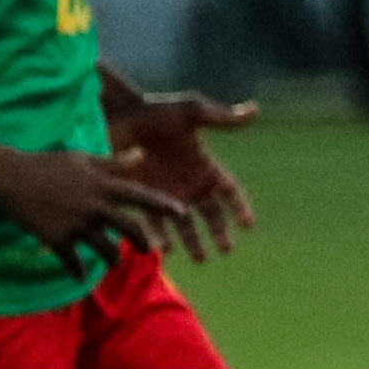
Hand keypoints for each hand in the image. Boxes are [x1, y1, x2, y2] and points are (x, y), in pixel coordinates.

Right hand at [0, 146, 216, 270]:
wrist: (8, 177)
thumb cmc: (47, 164)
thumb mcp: (83, 159)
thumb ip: (115, 162)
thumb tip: (141, 155)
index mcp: (102, 186)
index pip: (140, 196)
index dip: (163, 205)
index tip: (183, 212)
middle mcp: (94, 207)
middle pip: (130, 230)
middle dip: (143, 242)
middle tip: (147, 249)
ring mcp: (76, 226)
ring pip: (106, 250)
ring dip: (114, 259)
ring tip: (115, 261)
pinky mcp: (57, 240)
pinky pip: (74, 262)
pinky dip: (79, 271)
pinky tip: (83, 276)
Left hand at [107, 86, 257, 257]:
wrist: (114, 114)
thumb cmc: (152, 110)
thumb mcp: (189, 111)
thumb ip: (220, 117)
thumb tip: (255, 111)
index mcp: (203, 165)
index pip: (229, 191)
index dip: (239, 208)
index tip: (247, 225)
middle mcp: (187, 183)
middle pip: (211, 215)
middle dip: (219, 232)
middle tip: (224, 249)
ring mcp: (164, 192)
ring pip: (184, 224)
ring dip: (193, 243)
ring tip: (199, 258)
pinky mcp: (140, 197)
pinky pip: (152, 223)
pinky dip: (158, 237)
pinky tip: (162, 249)